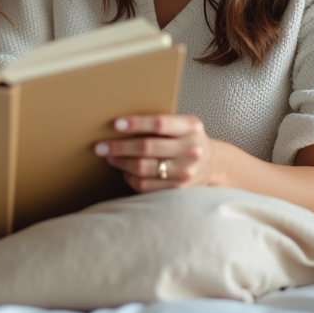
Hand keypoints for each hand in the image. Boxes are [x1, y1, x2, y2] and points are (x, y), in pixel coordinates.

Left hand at [94, 114, 217, 192]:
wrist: (213, 164)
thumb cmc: (188, 139)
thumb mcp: (183, 124)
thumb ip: (160, 123)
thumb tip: (120, 124)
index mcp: (190, 127)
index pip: (159, 123)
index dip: (136, 124)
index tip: (115, 124)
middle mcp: (190, 149)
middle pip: (147, 148)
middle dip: (118, 147)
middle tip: (100, 146)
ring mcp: (186, 171)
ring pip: (143, 169)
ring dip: (121, 163)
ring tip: (110, 157)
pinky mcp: (179, 189)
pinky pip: (146, 186)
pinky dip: (131, 178)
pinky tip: (125, 172)